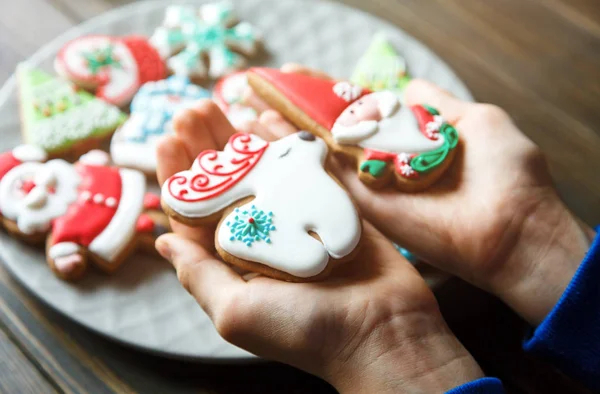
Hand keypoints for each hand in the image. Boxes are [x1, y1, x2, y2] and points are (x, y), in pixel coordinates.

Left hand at [155, 101, 483, 392]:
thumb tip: (162, 244)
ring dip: (240, 139)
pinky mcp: (331, 206)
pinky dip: (286, 143)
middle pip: (226, 184)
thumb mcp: (237, 311)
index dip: (179, 176)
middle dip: (207, 147)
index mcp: (233, 261)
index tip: (168, 140)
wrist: (383, 331)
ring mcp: (296, 219)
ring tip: (222, 105)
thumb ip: (199, 275)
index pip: (195, 213)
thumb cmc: (306, 331)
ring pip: (262, 170)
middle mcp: (261, 237)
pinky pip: (302, 167)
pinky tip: (268, 119)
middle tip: (193, 110)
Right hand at [246, 64, 594, 325]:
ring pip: (318, 154)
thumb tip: (409, 85)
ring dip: (283, 133)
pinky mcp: (364, 209)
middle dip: (294, 109)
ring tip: (247, 110)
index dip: (325, 90)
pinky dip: (293, 161)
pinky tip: (261, 139)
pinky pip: (323, 182)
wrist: (514, 229)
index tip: (294, 71)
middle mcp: (382, 160)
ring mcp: (370, 186)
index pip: (357, 108)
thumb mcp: (476, 121)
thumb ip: (435, 104)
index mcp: (407, 138)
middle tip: (257, 88)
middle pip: (329, 130)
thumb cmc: (505, 173)